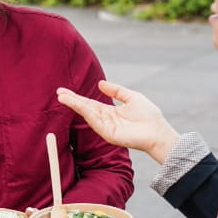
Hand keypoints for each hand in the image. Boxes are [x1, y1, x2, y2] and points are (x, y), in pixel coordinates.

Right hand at [56, 80, 178, 163]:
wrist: (158, 132)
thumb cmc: (149, 116)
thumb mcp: (131, 97)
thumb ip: (116, 90)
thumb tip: (100, 83)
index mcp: (109, 111)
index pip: (90, 103)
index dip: (77, 97)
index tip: (64, 91)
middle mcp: (105, 119)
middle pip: (85, 108)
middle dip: (71, 100)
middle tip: (58, 92)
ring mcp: (105, 127)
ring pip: (87, 113)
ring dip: (74, 105)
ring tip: (62, 97)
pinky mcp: (107, 134)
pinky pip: (94, 121)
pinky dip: (85, 112)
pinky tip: (77, 104)